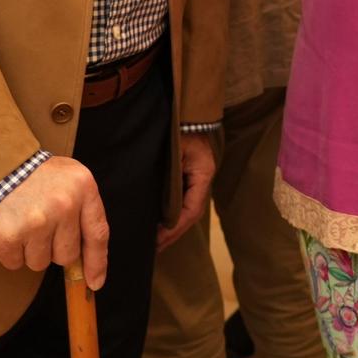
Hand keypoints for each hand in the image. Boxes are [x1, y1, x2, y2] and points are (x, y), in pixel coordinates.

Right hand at [0, 156, 110, 288]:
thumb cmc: (29, 174)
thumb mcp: (65, 178)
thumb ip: (80, 211)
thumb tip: (87, 265)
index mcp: (82, 186)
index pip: (97, 233)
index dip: (97, 263)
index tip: (94, 283)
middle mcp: (64, 204)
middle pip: (67, 255)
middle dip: (52, 248)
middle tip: (37, 225)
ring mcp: (37, 221)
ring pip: (40, 262)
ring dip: (28, 250)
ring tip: (19, 221)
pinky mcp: (10, 236)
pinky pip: (15, 263)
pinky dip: (8, 251)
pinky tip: (4, 226)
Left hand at [156, 133, 216, 250]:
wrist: (186, 109)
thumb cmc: (179, 128)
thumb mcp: (176, 153)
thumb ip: (171, 181)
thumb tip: (163, 212)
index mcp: (202, 175)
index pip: (190, 211)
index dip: (174, 229)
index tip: (158, 242)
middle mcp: (202, 179)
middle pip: (190, 214)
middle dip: (173, 232)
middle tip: (155, 248)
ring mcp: (197, 176)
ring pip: (186, 207)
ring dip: (172, 224)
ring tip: (155, 239)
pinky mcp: (189, 173)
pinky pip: (181, 197)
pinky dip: (171, 211)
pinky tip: (158, 219)